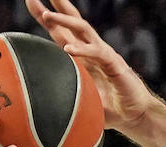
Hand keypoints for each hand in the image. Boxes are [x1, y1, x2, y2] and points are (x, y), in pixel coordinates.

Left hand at [27, 0, 153, 131]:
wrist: (134, 116)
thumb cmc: (109, 108)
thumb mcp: (82, 99)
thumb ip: (67, 96)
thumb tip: (42, 104)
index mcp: (83, 56)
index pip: (62, 32)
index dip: (47, 17)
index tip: (31, 1)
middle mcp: (92, 49)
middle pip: (73, 20)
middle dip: (57, 5)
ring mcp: (103, 54)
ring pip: (83, 29)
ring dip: (64, 21)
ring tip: (46, 15)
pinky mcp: (114, 64)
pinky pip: (97, 53)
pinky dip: (82, 51)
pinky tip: (68, 50)